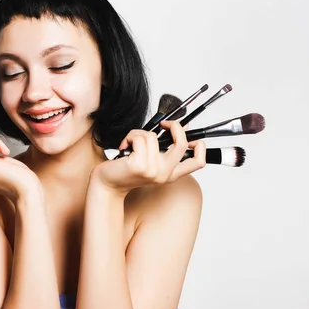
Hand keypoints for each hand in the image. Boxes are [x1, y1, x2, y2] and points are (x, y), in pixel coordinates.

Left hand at [91, 121, 205, 195]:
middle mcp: (165, 174)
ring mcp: (153, 171)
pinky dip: (129, 137)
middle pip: (181, 143)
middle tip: (164, 124)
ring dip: (138, 133)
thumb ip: (163, 146)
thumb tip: (179, 125)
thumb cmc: (126, 168)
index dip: (201, 146)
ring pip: (152, 136)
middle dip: (174, 126)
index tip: (190, 134)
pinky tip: (123, 147)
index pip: (199, 162)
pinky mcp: (139, 166)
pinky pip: (139, 138)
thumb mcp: (149, 159)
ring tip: (130, 144)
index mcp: (170, 173)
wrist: (107, 184)